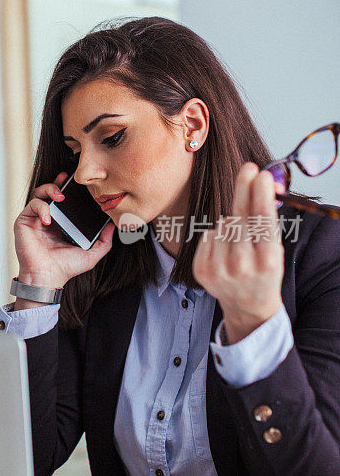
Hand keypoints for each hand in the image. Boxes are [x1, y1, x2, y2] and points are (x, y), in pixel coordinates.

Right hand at [14, 172, 114, 307]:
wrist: (48, 278)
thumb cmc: (65, 268)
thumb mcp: (92, 254)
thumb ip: (104, 241)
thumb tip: (114, 226)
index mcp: (60, 223)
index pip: (61, 199)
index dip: (66, 187)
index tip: (73, 181)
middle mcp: (46, 219)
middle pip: (48, 192)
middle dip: (56, 183)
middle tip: (65, 182)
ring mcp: (34, 220)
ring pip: (38, 194)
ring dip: (49, 190)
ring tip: (59, 196)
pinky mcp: (24, 222)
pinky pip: (32, 205)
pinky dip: (41, 207)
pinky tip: (48, 218)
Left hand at [193, 162, 284, 343]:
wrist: (248, 305)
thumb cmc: (263, 269)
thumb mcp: (274, 250)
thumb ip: (266, 222)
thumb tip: (260, 182)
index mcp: (267, 261)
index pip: (262, 221)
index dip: (260, 195)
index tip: (259, 173)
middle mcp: (242, 267)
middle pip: (239, 217)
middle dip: (245, 191)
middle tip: (248, 170)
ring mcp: (219, 270)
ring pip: (221, 225)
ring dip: (230, 224)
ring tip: (239, 242)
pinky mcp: (201, 271)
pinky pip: (207, 236)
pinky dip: (215, 237)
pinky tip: (223, 251)